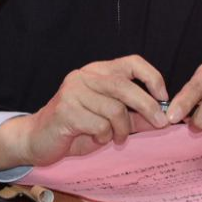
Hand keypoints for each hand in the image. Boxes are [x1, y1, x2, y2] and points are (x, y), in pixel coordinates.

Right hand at [0, 55, 168, 171]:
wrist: (36, 139)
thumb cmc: (75, 128)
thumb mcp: (110, 121)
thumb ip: (134, 117)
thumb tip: (163, 118)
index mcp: (98, 71)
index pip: (132, 62)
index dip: (152, 77)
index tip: (164, 97)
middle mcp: (85, 75)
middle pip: (126, 86)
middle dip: (148, 106)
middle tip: (161, 123)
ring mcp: (74, 91)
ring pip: (114, 109)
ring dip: (121, 129)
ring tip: (116, 138)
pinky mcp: (66, 110)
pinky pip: (99, 125)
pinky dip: (104, 136)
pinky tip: (95, 139)